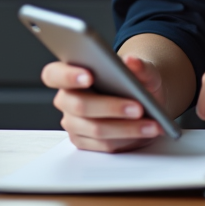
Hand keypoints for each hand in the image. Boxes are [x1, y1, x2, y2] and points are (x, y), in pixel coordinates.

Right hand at [41, 55, 167, 151]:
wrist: (145, 100)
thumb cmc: (137, 81)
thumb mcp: (143, 70)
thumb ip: (139, 66)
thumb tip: (131, 61)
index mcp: (70, 73)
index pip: (54, 74)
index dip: (68, 76)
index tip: (89, 76)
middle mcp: (67, 99)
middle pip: (79, 105)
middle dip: (110, 107)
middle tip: (137, 107)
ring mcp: (74, 123)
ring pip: (94, 128)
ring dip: (125, 127)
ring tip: (150, 123)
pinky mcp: (85, 142)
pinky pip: (104, 144)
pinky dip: (128, 138)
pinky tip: (147, 130)